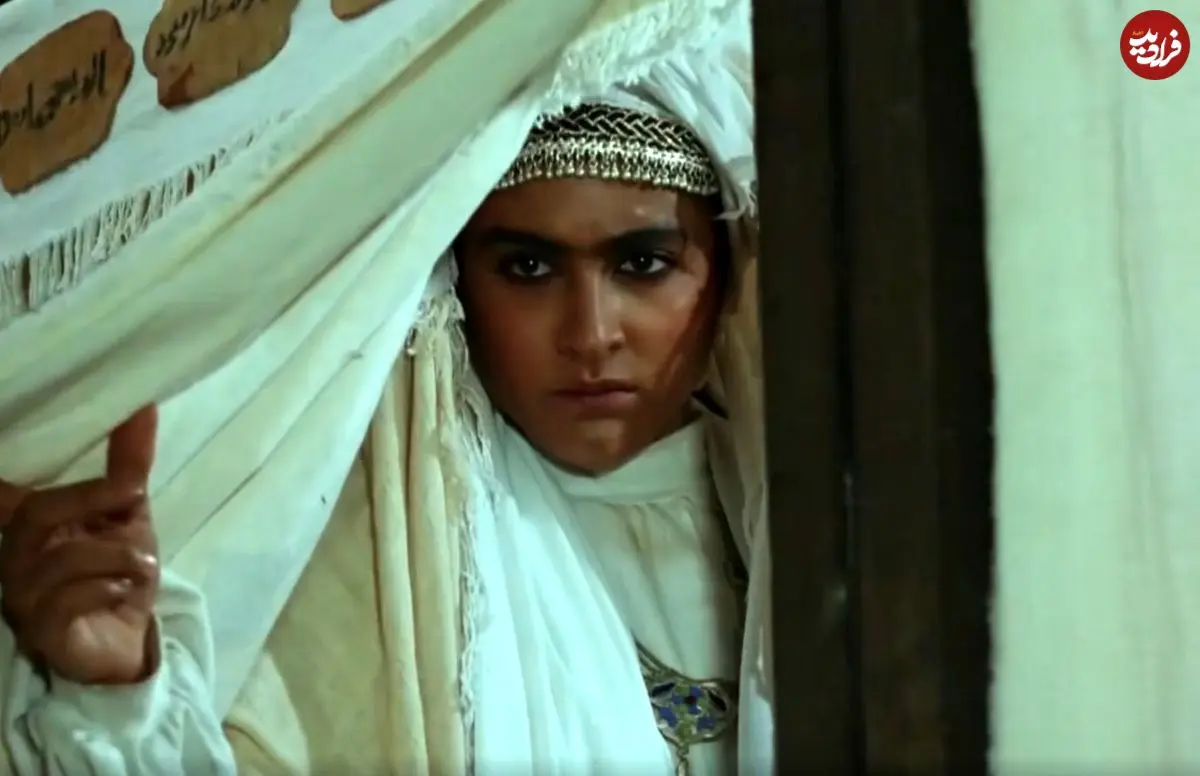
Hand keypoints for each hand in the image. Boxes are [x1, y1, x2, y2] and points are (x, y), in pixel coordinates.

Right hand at [0, 406, 160, 684]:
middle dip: (87, 498)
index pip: (7, 492)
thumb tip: (144, 404)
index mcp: (30, 525)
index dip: (13, 475)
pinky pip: (64, 604)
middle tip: (133, 493)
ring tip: (146, 560)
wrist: (128, 643)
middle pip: (32, 516)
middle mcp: (16, 559)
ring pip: (56, 562)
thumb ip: (128, 464)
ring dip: (113, 553)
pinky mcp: (45, 634)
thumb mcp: (128, 513)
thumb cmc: (117, 573)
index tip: (49, 431)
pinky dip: (104, 588)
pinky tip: (128, 587)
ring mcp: (25, 599)